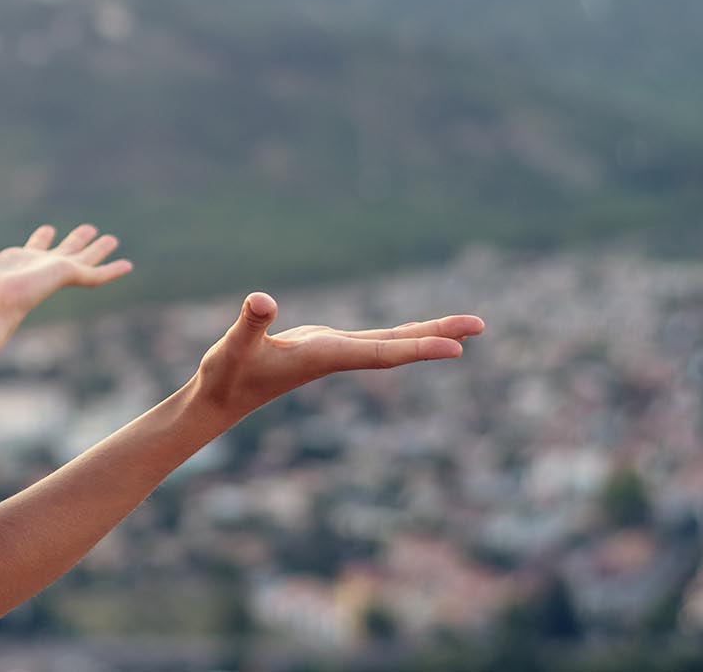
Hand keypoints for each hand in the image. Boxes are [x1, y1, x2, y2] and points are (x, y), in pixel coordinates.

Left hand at [0, 210, 133, 327]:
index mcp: (19, 262)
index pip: (34, 248)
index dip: (42, 238)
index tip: (48, 229)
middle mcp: (39, 267)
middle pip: (63, 251)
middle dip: (76, 241)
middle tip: (90, 229)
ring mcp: (54, 273)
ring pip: (83, 259)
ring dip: (98, 251)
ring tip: (113, 239)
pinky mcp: (66, 277)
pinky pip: (95, 275)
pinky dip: (112, 271)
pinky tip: (127, 265)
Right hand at [190, 291, 484, 422]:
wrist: (221, 403)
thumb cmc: (227, 375)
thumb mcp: (234, 348)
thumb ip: (249, 324)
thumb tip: (262, 300)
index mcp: (322, 357)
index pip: (379, 354)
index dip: (417, 348)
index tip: (456, 348)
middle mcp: (336, 357)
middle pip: (397, 347)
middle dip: (437, 336)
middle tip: (481, 324)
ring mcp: (334, 353)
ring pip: (390, 343)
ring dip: (427, 334)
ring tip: (466, 326)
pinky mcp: (326, 348)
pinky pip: (376, 341)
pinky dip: (403, 334)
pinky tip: (418, 330)